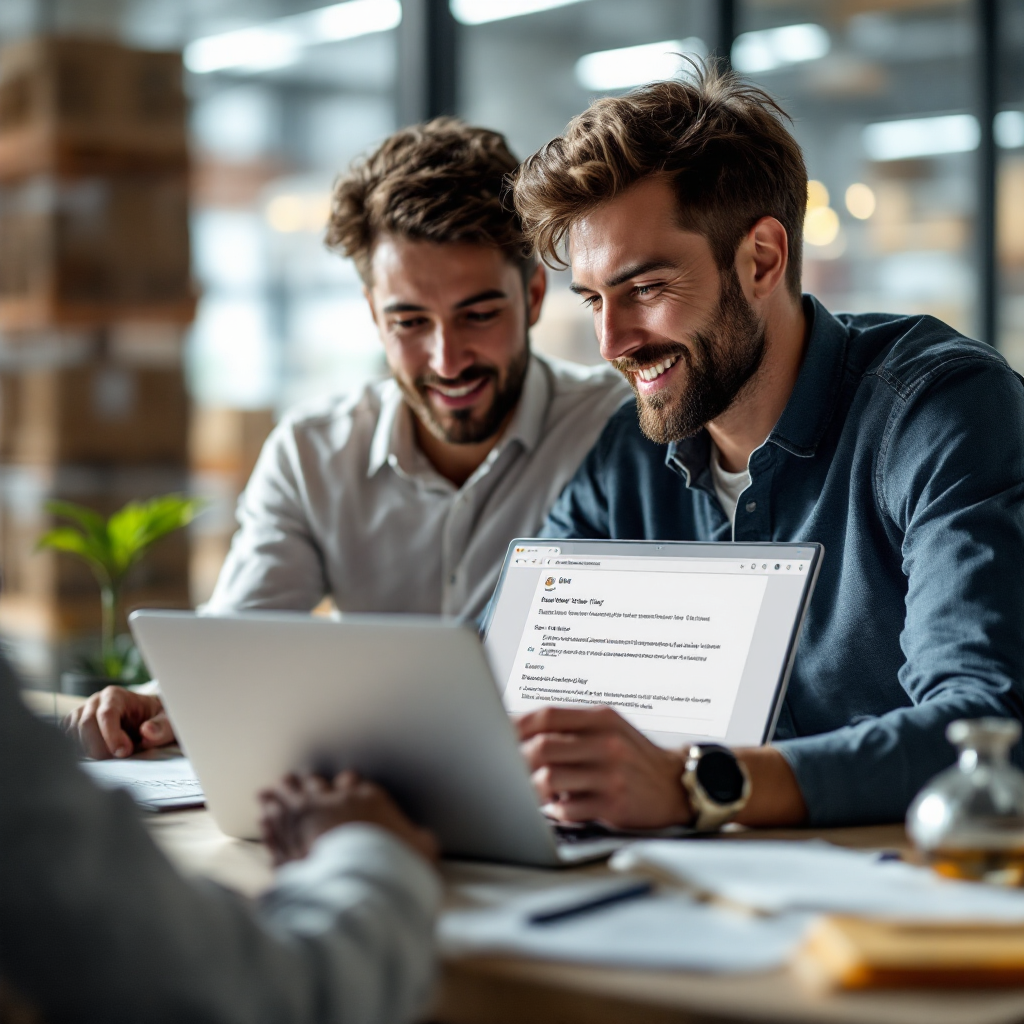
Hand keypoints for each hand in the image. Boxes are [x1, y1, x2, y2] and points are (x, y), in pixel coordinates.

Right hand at [62, 686, 174, 759]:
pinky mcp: (74, 727)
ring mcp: (82, 713)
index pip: (106, 714)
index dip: (112, 736)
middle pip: (85, 725)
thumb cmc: (157, 718)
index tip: (124, 752)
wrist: (147, 718)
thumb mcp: (167, 720)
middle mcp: (95, 702)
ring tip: (112, 756)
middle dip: (100, 747)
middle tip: (119, 758)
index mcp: (116, 695)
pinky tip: (97, 756)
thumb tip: (148, 731)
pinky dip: (79, 751)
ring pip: (73, 734)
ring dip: (90, 750)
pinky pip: (68, 740)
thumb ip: (162, 727)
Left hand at [258, 771, 438, 866]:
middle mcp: (332, 804)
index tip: (343, 784)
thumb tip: (426, 841)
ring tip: (270, 791)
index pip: (351, 781)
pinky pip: (273, 829)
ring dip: (279, 795)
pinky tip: (263, 819)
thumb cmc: (395, 865)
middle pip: (313, 785)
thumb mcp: (422, 849)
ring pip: (287, 800)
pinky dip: (268, 822)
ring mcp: (305, 824)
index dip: (345, 783)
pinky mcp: (287, 849)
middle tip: (293, 780)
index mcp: (365, 798)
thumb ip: (420, 840)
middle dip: (304, 783)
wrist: (362, 888)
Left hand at [517, 705, 691, 828]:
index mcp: (602, 718)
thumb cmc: (634, 756)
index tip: (497, 733)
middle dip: (517, 759)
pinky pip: (569, 809)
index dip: (516, 725)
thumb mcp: (609, 727)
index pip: (548, 715)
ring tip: (528, 790)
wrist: (676, 784)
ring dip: (531, 788)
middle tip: (505, 768)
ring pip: (551, 779)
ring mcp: (611, 775)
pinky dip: (555, 810)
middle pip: (543, 747)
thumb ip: (572, 726)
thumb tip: (520, 727)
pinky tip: (557, 807)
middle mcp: (607, 743)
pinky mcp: (614, 805)